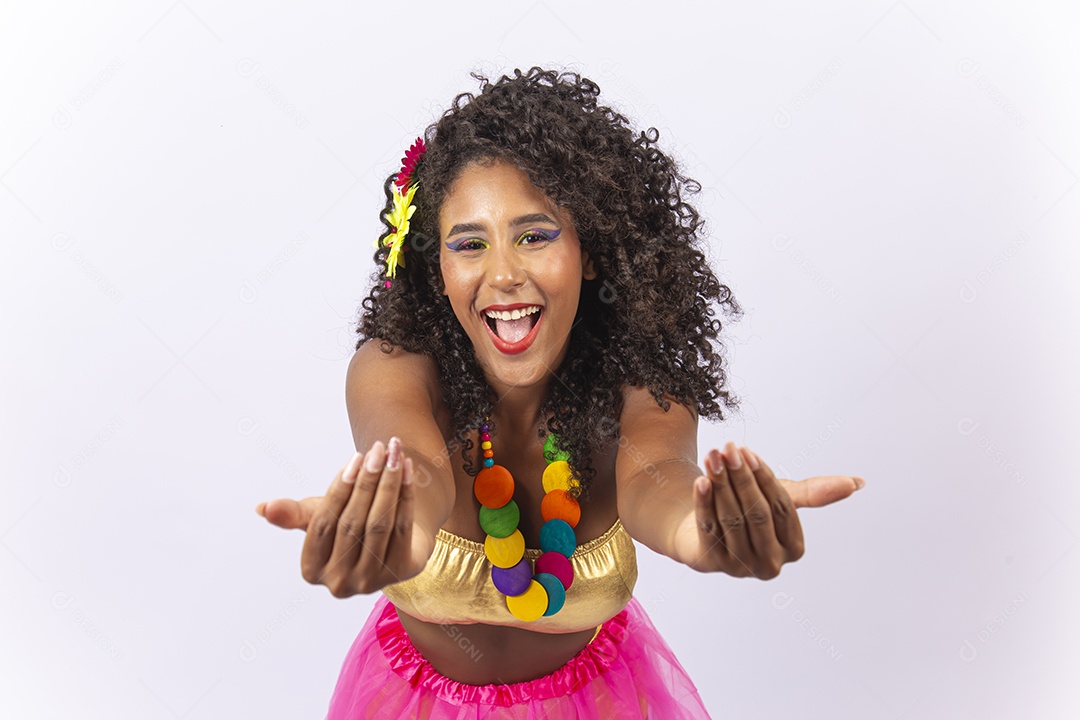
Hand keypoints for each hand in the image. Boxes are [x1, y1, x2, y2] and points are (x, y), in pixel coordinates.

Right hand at [255, 437, 433, 596]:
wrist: (388, 542)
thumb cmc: (346, 527)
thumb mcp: (316, 519)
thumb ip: (293, 515)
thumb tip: (262, 507)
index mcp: (312, 570)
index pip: (323, 525)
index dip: (339, 490)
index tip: (353, 458)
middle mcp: (340, 582)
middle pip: (353, 524)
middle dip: (367, 481)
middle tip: (377, 449)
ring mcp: (372, 580)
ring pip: (380, 523)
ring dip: (389, 483)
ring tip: (394, 453)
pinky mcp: (401, 571)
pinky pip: (403, 526)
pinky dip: (406, 494)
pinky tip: (408, 468)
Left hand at [674, 441, 864, 577]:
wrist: (706, 532)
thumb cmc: (751, 513)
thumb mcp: (782, 502)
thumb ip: (814, 494)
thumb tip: (858, 482)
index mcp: (794, 548)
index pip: (782, 508)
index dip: (765, 479)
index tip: (748, 453)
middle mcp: (769, 563)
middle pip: (756, 513)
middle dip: (742, 477)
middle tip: (728, 448)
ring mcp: (739, 566)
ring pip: (731, 518)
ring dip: (721, 483)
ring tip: (713, 456)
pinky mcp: (710, 562)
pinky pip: (708, 526)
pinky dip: (704, 502)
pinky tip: (700, 480)